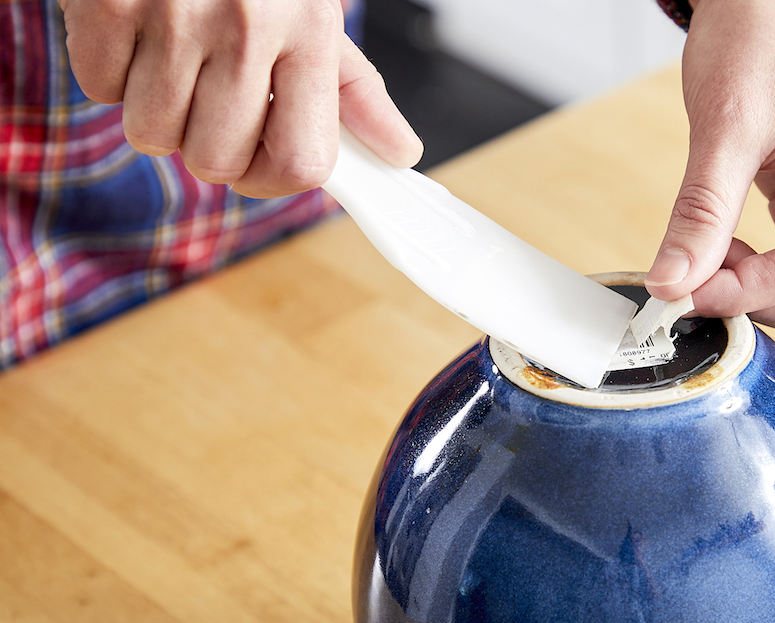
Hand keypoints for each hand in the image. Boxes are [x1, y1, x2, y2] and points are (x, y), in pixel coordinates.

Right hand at [58, 0, 422, 197]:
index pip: (301, 162)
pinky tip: (137, 31)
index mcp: (310, 33)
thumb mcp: (313, 10)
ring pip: (153, 134)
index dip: (272, 181)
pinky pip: (102, 89)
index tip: (257, 164)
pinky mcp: (110, 3)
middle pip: (217, 161)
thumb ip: (353, 90)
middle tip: (206, 94)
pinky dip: (112, 70)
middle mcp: (249, 26)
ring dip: (155, 109)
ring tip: (172, 55)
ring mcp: (176, 14)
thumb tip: (400, 152)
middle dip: (204, 143)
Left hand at [645, 0, 774, 332]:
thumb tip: (671, 286)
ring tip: (712, 256)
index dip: (750, 293)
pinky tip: (726, 249)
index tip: (685, 295)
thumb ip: (701, 213)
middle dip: (771, 304)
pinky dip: (765, 274)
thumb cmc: (760, 30)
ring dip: (768, 294)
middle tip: (701, 284)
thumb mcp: (725, 124)